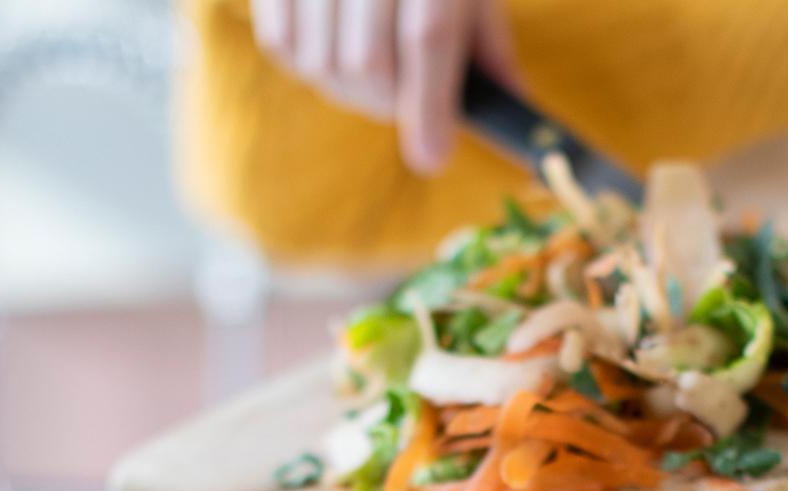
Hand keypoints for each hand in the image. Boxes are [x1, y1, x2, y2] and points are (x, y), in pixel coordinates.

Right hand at [253, 0, 519, 176]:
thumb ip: (487, 38)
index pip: (427, 37)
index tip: (433, 157)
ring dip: (350, 91)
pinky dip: (308, 65)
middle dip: (391, 104)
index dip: (430, 105)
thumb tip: (508, 102)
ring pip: (321, 63)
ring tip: (373, 77)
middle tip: (408, 109)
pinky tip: (332, 51)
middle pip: (367, 62)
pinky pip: (279, 44)